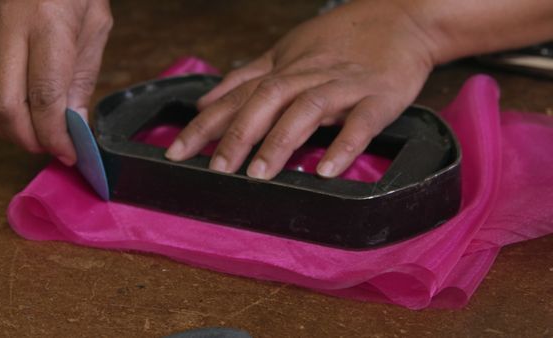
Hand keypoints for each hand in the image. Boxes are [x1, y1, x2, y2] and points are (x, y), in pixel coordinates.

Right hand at [0, 0, 112, 164]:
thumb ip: (82, 78)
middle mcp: (8, 31)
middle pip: (6, 107)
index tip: (69, 153)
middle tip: (52, 147)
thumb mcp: (95, 29)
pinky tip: (15, 118)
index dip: (55, 134)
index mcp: (47, 26)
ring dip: (8, 132)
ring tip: (35, 135)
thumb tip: (73, 125)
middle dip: (30, 139)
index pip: (44, 96)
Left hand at [165, 0, 436, 178]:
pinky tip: (326, 170)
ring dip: (280, 141)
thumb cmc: (341, 39)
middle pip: (265, 101)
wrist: (403, 17)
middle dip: (237, 135)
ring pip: (306, 110)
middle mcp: (307, 74)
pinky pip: (360, 122)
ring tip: (258, 174)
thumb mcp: (286, 52)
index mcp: (284, 68)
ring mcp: (343, 85)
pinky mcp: (379, 97)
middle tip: (215, 169)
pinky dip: (343, 145)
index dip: (205, 124)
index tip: (177, 151)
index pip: (237, 96)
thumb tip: (203, 102)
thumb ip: (245, 78)